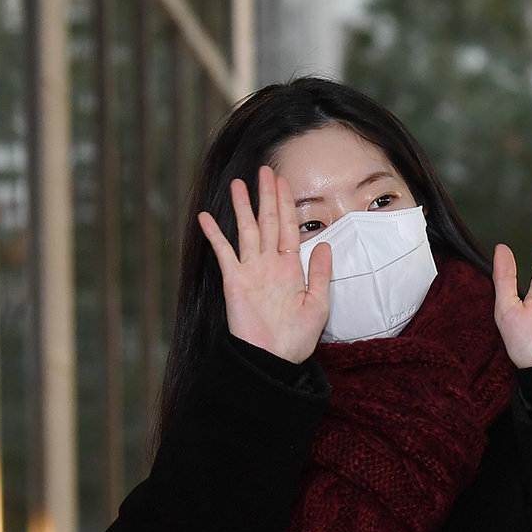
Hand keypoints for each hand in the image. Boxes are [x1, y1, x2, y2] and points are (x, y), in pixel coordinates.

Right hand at [198, 166, 332, 364]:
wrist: (273, 360)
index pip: (289, 228)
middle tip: (265, 170)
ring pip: (246, 231)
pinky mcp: (234, 281)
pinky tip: (205, 217)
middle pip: (268, 223)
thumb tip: (326, 244)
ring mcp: (251, 272)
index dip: (287, 204)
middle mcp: (270, 266)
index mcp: (291, 269)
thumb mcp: (318, 305)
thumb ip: (321, 274)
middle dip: (267, 197)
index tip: (283, 181)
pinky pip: (223, 253)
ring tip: (238, 183)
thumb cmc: (296, 339)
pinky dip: (214, 235)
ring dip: (243, 207)